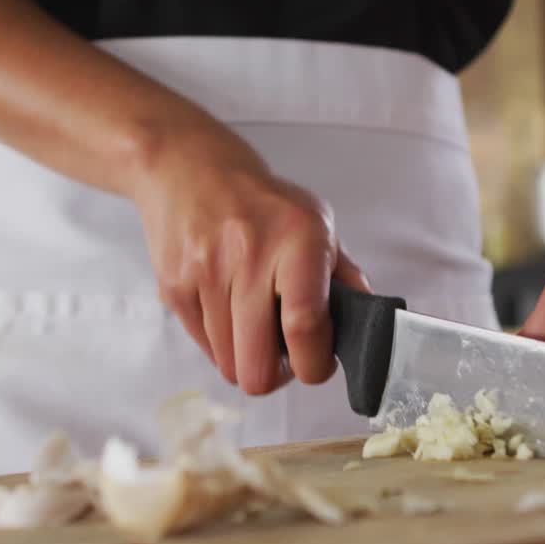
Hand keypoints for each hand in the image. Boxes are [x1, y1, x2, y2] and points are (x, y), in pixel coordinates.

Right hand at [127, 126, 368, 395]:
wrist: (187, 168)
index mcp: (298, 240)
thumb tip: (370, 324)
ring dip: (248, 358)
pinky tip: (231, 310)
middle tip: (286, 355)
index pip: (305, 326)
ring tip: (257, 327)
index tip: (318, 364)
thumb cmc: (261, 202)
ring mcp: (205, 275)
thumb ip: (344, 276)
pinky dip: (222, 342)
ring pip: (229, 365)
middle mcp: (250, 257)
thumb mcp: (316, 223)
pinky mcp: (174, 289)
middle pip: (257, 368)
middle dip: (277, 375)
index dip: (314, 365)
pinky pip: (205, 348)